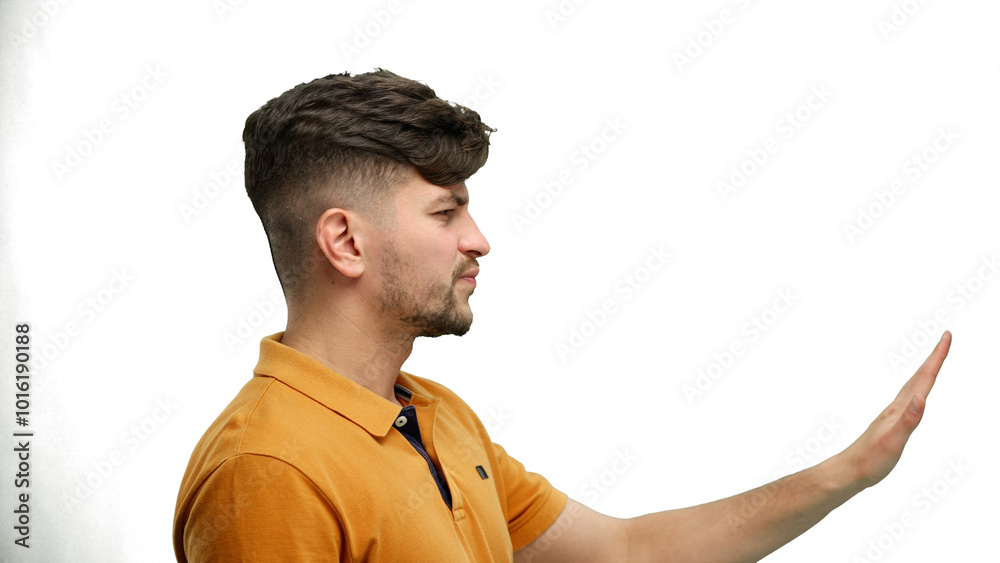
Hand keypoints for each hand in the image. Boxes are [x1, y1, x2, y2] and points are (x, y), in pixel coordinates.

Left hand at [835, 331, 951, 488]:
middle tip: (945, 339)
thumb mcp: (893, 441)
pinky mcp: (891, 423)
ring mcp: (893, 414)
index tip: (946, 337)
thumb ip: (909, 420)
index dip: (936, 358)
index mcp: (900, 408)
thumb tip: (921, 397)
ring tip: (934, 361)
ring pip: (913, 386)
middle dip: (934, 357)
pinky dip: (917, 390)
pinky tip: (916, 393)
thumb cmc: (871, 459)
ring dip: (926, 371)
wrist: (850, 471)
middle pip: (919, 377)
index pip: (923, 378)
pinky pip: (909, 399)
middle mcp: (897, 407)